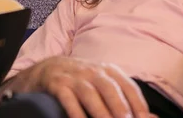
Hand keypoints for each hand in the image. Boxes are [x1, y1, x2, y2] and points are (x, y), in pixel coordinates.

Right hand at [0, 57, 151, 117]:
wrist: (44, 70)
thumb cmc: (79, 81)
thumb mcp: (102, 85)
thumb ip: (126, 100)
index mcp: (107, 70)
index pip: (127, 86)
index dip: (138, 104)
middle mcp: (91, 70)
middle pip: (109, 88)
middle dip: (120, 107)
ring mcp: (72, 76)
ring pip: (89, 93)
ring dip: (100, 112)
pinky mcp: (56, 83)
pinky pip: (67, 98)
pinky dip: (75, 112)